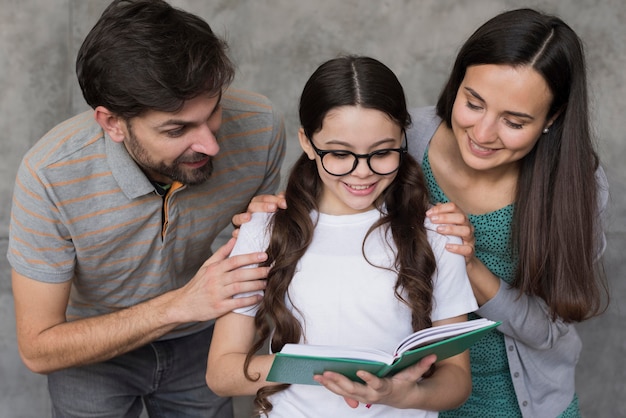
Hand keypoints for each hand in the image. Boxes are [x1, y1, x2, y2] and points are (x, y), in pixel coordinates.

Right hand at [170, 237, 268, 322]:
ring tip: (268, 283)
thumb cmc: (198, 284)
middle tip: (272, 269)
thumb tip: (234, 239)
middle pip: (240, 274)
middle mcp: (215, 280)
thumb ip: (221, 253)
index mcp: (214, 269)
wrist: (183, 304)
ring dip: (256, 285)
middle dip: (257, 271)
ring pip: (240, 288)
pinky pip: (237, 303)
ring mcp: (217, 294)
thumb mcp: (206, 266)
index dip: (250, 257)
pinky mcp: (218, 308)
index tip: (264, 255)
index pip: (234, 260)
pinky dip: (249, 300)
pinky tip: (260, 298)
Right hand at [231, 193, 286, 236]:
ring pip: (237, 219)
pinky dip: (235, 234)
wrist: (274, 243)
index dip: (274, 199)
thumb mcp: (280, 214)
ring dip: (242, 217)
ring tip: (248, 218)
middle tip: (274, 207)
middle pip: (252, 206)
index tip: (285, 203)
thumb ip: (281, 203)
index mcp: (258, 206)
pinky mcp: (241, 237)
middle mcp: (249, 214)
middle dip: (263, 206)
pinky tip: (238, 234)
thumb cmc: (276, 224)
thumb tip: (284, 196)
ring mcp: (243, 225)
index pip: (264, 199)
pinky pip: (235, 234)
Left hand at [313, 354, 436, 408]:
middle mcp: (372, 394)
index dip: (368, 379)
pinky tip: (320, 378)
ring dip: (330, 384)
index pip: (376, 385)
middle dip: (340, 382)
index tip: (360, 371)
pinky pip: (341, 392)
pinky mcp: (356, 395)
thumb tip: (432, 355)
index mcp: (385, 388)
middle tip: (328, 373)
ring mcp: (363, 396)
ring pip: (344, 392)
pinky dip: (330, 386)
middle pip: (354, 390)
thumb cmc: (405, 385)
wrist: (401, 399)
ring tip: (318, 375)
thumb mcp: (413, 376)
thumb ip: (421, 366)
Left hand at [426, 202, 474, 263]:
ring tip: (438, 230)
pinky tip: (447, 247)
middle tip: (432, 220)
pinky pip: (468, 249)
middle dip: (445, 217)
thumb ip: (439, 217)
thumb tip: (431, 206)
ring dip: (451, 229)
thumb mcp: (444, 226)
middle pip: (461, 217)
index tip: (428, 213)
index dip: (441, 208)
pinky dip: (457, 248)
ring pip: (466, 231)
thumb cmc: (450, 239)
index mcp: (460, 218)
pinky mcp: (470, 252)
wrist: (458, 258)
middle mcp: (467, 226)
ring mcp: (470, 239)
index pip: (454, 207)